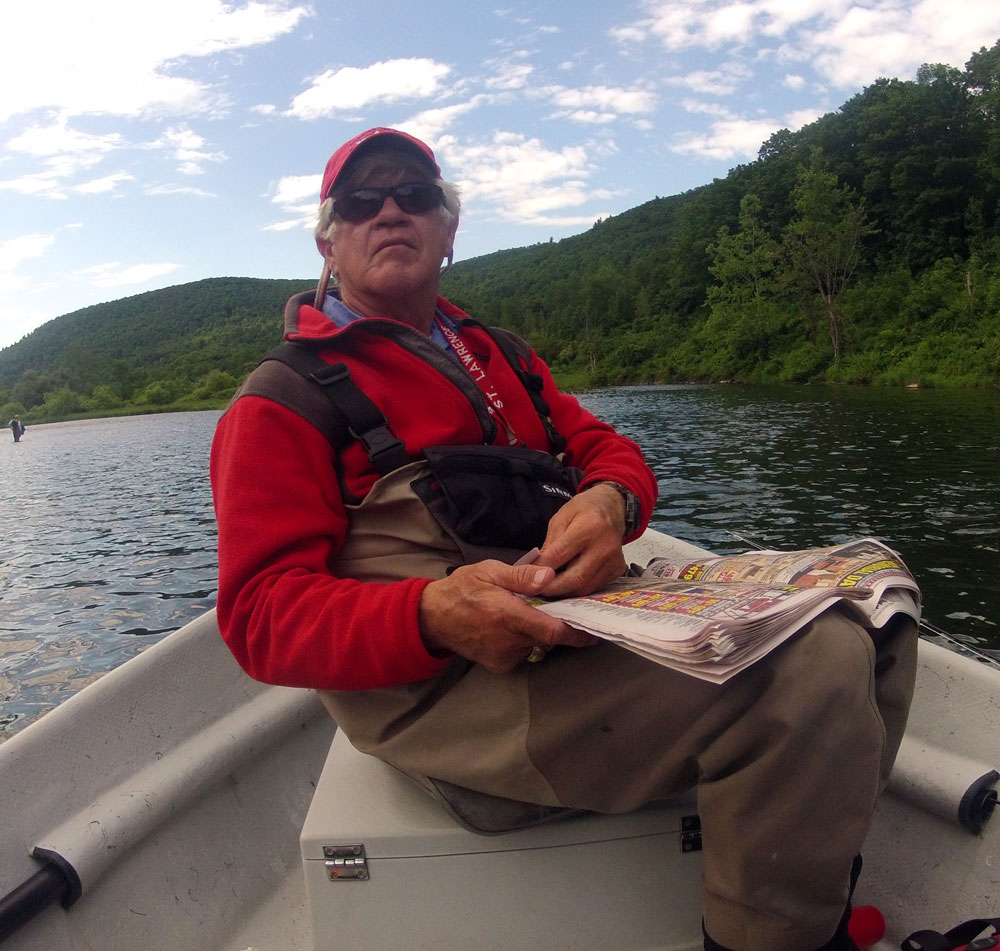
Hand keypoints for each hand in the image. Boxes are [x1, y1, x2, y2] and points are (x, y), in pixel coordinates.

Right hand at [418, 560, 596, 672]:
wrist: (432, 618)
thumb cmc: (462, 589)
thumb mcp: (489, 571)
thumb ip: (521, 576)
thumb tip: (550, 576)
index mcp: (508, 616)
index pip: (552, 631)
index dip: (576, 632)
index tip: (594, 630)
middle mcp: (509, 641)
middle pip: (548, 638)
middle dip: (556, 624)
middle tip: (559, 608)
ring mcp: (504, 657)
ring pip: (536, 645)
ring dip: (537, 631)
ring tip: (523, 612)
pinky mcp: (499, 665)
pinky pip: (523, 652)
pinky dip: (524, 640)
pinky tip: (509, 627)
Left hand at [531, 484, 627, 597]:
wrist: (611, 508)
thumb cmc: (584, 510)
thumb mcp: (560, 518)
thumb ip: (550, 544)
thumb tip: (537, 568)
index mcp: (590, 527)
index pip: (560, 555)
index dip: (541, 569)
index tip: (528, 575)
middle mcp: (606, 546)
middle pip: (575, 579)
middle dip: (552, 588)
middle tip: (536, 590)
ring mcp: (614, 560)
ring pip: (585, 587)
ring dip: (564, 591)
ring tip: (549, 586)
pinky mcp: (618, 570)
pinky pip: (594, 586)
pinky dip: (578, 588)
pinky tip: (567, 582)